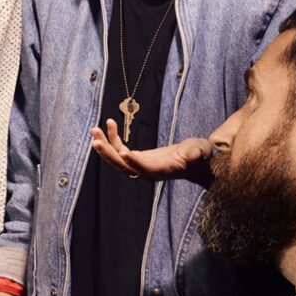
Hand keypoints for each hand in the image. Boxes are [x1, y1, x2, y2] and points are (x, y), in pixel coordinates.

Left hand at [91, 120, 213, 181]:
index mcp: (161, 170)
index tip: (122, 152)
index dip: (134, 161)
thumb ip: (197, 153)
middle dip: (109, 154)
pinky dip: (113, 138)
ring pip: (118, 159)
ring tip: (94, 130)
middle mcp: (147, 172)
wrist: (195, 163)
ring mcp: (140, 166)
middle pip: (124, 166)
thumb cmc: (199, 156)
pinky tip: (109, 123)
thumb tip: (195, 154)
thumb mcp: (201, 151)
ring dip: (105, 145)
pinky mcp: (137, 159)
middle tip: (96, 141)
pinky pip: (121, 149)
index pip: (144, 168)